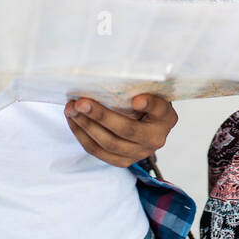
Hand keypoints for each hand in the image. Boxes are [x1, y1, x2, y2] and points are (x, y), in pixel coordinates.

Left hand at [64, 93, 178, 168]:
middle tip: (81, 102)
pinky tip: (73, 120)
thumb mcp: (148, 90)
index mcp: (166, 117)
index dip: (149, 104)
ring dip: (86, 126)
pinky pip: (98, 151)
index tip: (136, 100)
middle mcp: (156, 138)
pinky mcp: (123, 161)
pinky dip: (82, 136)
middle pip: (127, 130)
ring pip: (109, 144)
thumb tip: (115, 76)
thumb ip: (138, 86)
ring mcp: (139, 153)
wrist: (146, 123)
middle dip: (101, 116)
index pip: (159, 109)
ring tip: (72, 110)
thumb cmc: (144, 100)